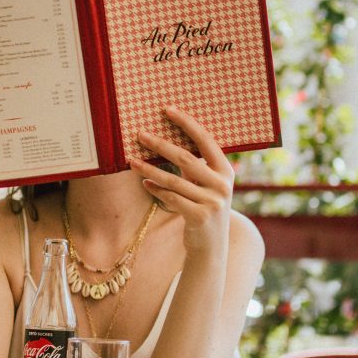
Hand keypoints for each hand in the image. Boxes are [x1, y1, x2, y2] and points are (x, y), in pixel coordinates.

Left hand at [130, 106, 234, 255]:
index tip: (168, 110)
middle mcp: (222, 184)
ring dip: (149, 169)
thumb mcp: (207, 185)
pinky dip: (156, 189)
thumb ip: (196, 167)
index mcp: (226, 170)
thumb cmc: (205, 208)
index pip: (205, 140)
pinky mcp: (200, 217)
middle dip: (160, 144)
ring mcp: (212, 202)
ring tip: (132, 161)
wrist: (211, 247)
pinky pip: (171, 198)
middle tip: (140, 134)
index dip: (187, 123)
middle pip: (185, 158)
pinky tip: (145, 183)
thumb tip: (166, 141)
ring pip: (173, 180)